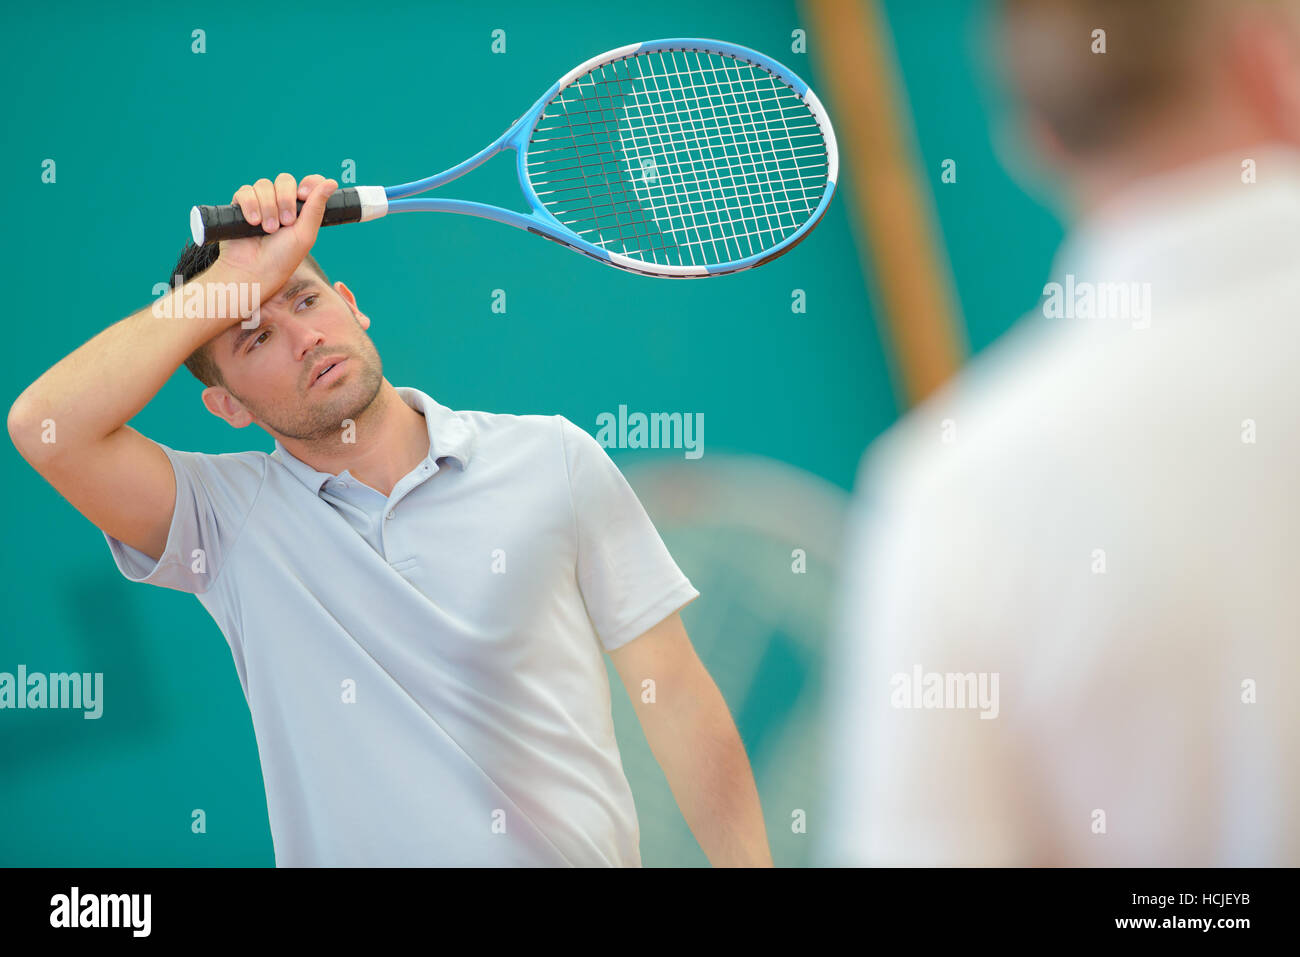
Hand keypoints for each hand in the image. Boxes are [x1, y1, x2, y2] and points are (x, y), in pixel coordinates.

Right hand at [214, 173, 336, 292]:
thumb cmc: (281, 258)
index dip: (307, 184)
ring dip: (268, 207)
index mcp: (300, 209)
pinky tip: (253, 222)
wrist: (253, 270)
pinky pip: (245, 191)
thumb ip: (317, 206)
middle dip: (285, 200)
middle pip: (284, 180)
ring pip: (264, 185)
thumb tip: (332, 182)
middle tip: (286, 222)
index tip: (303, 195)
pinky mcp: (241, 205)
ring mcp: (261, 202)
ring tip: (268, 229)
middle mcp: (281, 203)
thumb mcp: (305, 234)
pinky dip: (250, 205)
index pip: (308, 183)